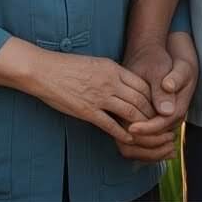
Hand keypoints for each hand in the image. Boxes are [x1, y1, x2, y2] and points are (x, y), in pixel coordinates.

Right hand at [27, 52, 155, 144]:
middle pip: (140, 99)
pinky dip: (122, 133)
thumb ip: (111, 72)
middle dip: (151, 113)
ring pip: (130, 112)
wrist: (44, 70)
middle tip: (158, 123)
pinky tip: (128, 139)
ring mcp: (99, 97)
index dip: (152, 97)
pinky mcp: (88, 111)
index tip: (156, 106)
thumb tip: (123, 82)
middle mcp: (109, 81)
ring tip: (147, 132)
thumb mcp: (94, 62)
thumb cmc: (67, 65)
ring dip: (141, 124)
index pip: (142, 84)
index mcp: (112, 68)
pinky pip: (111, 125)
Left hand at [117, 32, 199, 159]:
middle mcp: (171, 118)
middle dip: (141, 141)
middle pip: (158, 139)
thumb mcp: (163, 69)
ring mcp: (162, 120)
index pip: (162, 125)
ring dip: (136, 143)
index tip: (130, 127)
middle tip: (120, 136)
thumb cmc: (158, 60)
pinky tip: (118, 134)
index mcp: (177, 107)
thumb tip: (167, 108)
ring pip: (151, 141)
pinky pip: (145, 137)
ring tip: (118, 137)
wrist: (154, 58)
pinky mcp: (152, 119)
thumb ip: (170, 84)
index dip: (147, 128)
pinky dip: (134, 139)